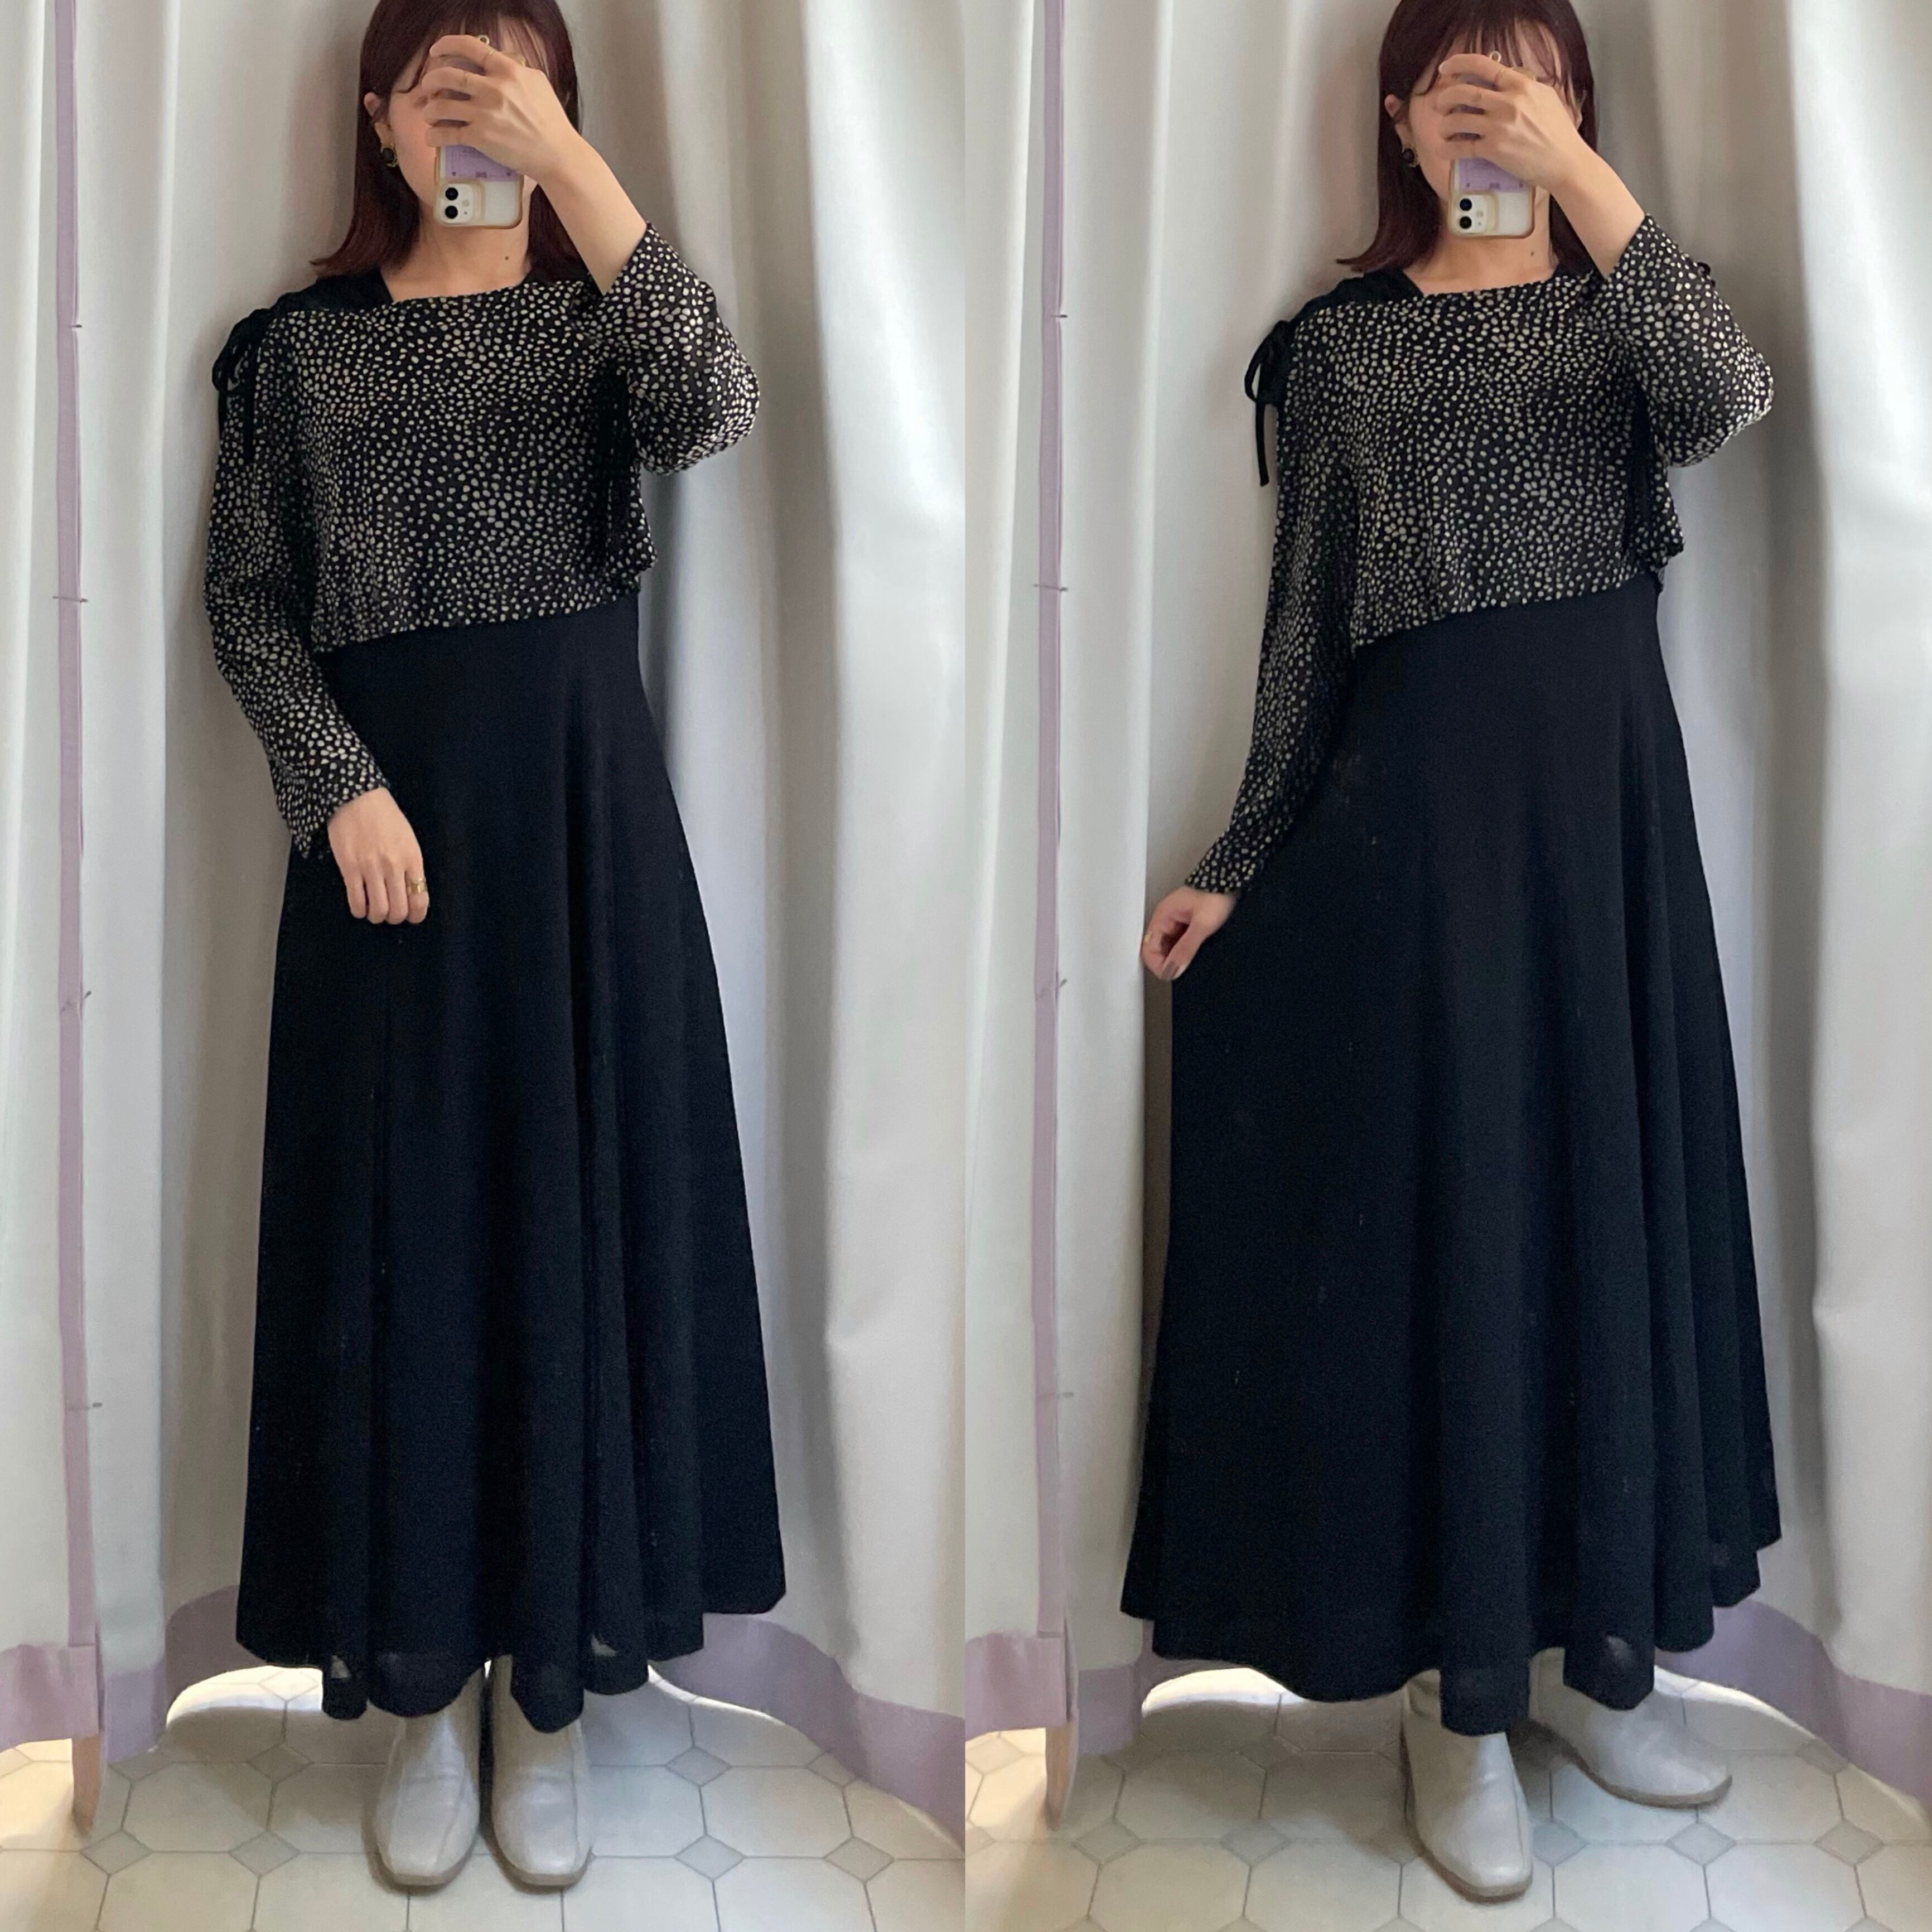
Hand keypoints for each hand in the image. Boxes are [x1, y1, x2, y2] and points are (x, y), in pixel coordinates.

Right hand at [327, 788, 429, 924]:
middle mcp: (394, 866)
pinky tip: (359, 907)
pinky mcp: (350, 868)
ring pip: (378, 910)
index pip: (419, 898)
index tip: (411, 917)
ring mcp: (371, 869)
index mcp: (412, 858)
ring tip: (374, 911)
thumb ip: (411, 865)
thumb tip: (410, 892)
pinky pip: (356, 901)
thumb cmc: (385, 817)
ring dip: (377, 916)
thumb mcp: (408, 840)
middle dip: (395, 917)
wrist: (356, 799)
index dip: (416, 915)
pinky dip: (359, 910)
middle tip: (390, 913)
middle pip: (399, 910)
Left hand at [414, 32, 583, 184]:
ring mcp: (485, 113)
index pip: (469, 46)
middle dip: (431, 79)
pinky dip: (436, 136)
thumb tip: (499, 59)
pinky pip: (449, 133)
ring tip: (429, 113)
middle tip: (428, 87)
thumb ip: (516, 68)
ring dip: (430, 109)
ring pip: (442, 104)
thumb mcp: (537, 83)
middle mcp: (493, 88)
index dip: (446, 45)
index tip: (437, 51)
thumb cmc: (551, 121)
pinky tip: (432, 137)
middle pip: (447, 75)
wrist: (557, 154)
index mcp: (507, 71)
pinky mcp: (482, 137)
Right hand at [1142, 887, 1236, 980]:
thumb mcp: (1202, 925)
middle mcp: (1166, 919)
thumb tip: (1173, 969)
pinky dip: (1186, 952)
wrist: (1233, 880)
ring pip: (1169, 948)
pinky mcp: (1188, 924)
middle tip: (1182, 971)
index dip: (1158, 965)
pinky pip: (1180, 943)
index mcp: (1162, 916)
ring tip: (1190, 962)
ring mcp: (1177, 921)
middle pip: (1156, 950)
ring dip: (1177, 958)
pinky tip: (1196, 954)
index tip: (1172, 974)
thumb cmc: (1217, 893)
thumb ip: (1186, 949)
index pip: (1148, 949)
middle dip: (1167, 963)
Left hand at [1429, 52, 1593, 194]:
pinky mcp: (1494, 150)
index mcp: (1520, 85)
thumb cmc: (1558, 131)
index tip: (1446, 68)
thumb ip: (1523, 86)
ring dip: (1445, 124)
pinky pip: (1461, 147)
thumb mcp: (1544, 97)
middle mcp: (1508, 102)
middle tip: (1441, 104)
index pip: (1484, 65)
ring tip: (1445, 129)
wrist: (1565, 160)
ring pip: (1457, 119)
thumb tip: (1506, 78)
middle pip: (1463, 92)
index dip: (1459, 64)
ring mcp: (1499, 126)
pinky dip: (1447, 148)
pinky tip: (1444, 148)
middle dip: (1445, 97)